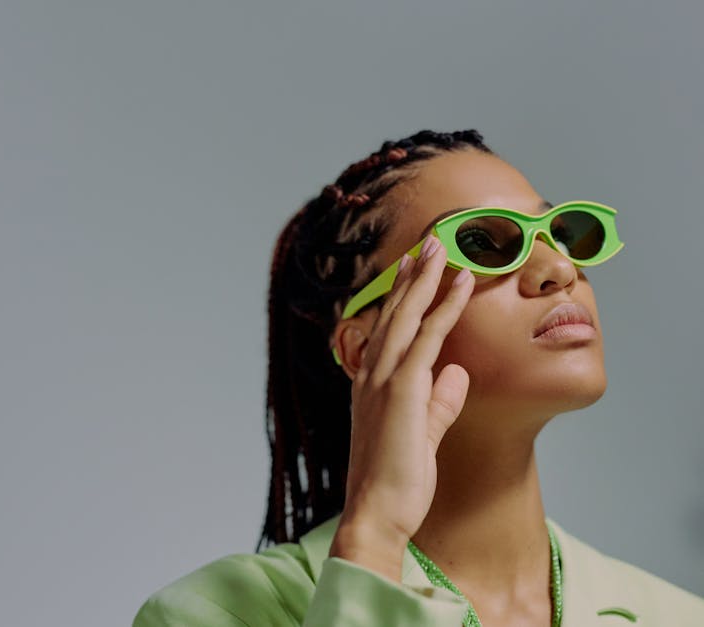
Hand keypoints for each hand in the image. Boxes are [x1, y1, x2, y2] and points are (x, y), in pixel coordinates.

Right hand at [329, 236, 474, 578]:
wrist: (376, 513)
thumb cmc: (397, 480)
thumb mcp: (423, 434)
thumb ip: (439, 402)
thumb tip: (458, 374)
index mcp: (372, 385)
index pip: (388, 330)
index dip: (402, 296)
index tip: (414, 268)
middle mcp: (372, 375)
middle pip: (394, 313)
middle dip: (412, 275)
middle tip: (427, 242)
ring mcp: (383, 380)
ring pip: (407, 316)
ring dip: (426, 278)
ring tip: (442, 246)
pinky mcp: (403, 391)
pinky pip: (428, 339)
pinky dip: (444, 307)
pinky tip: (460, 284)